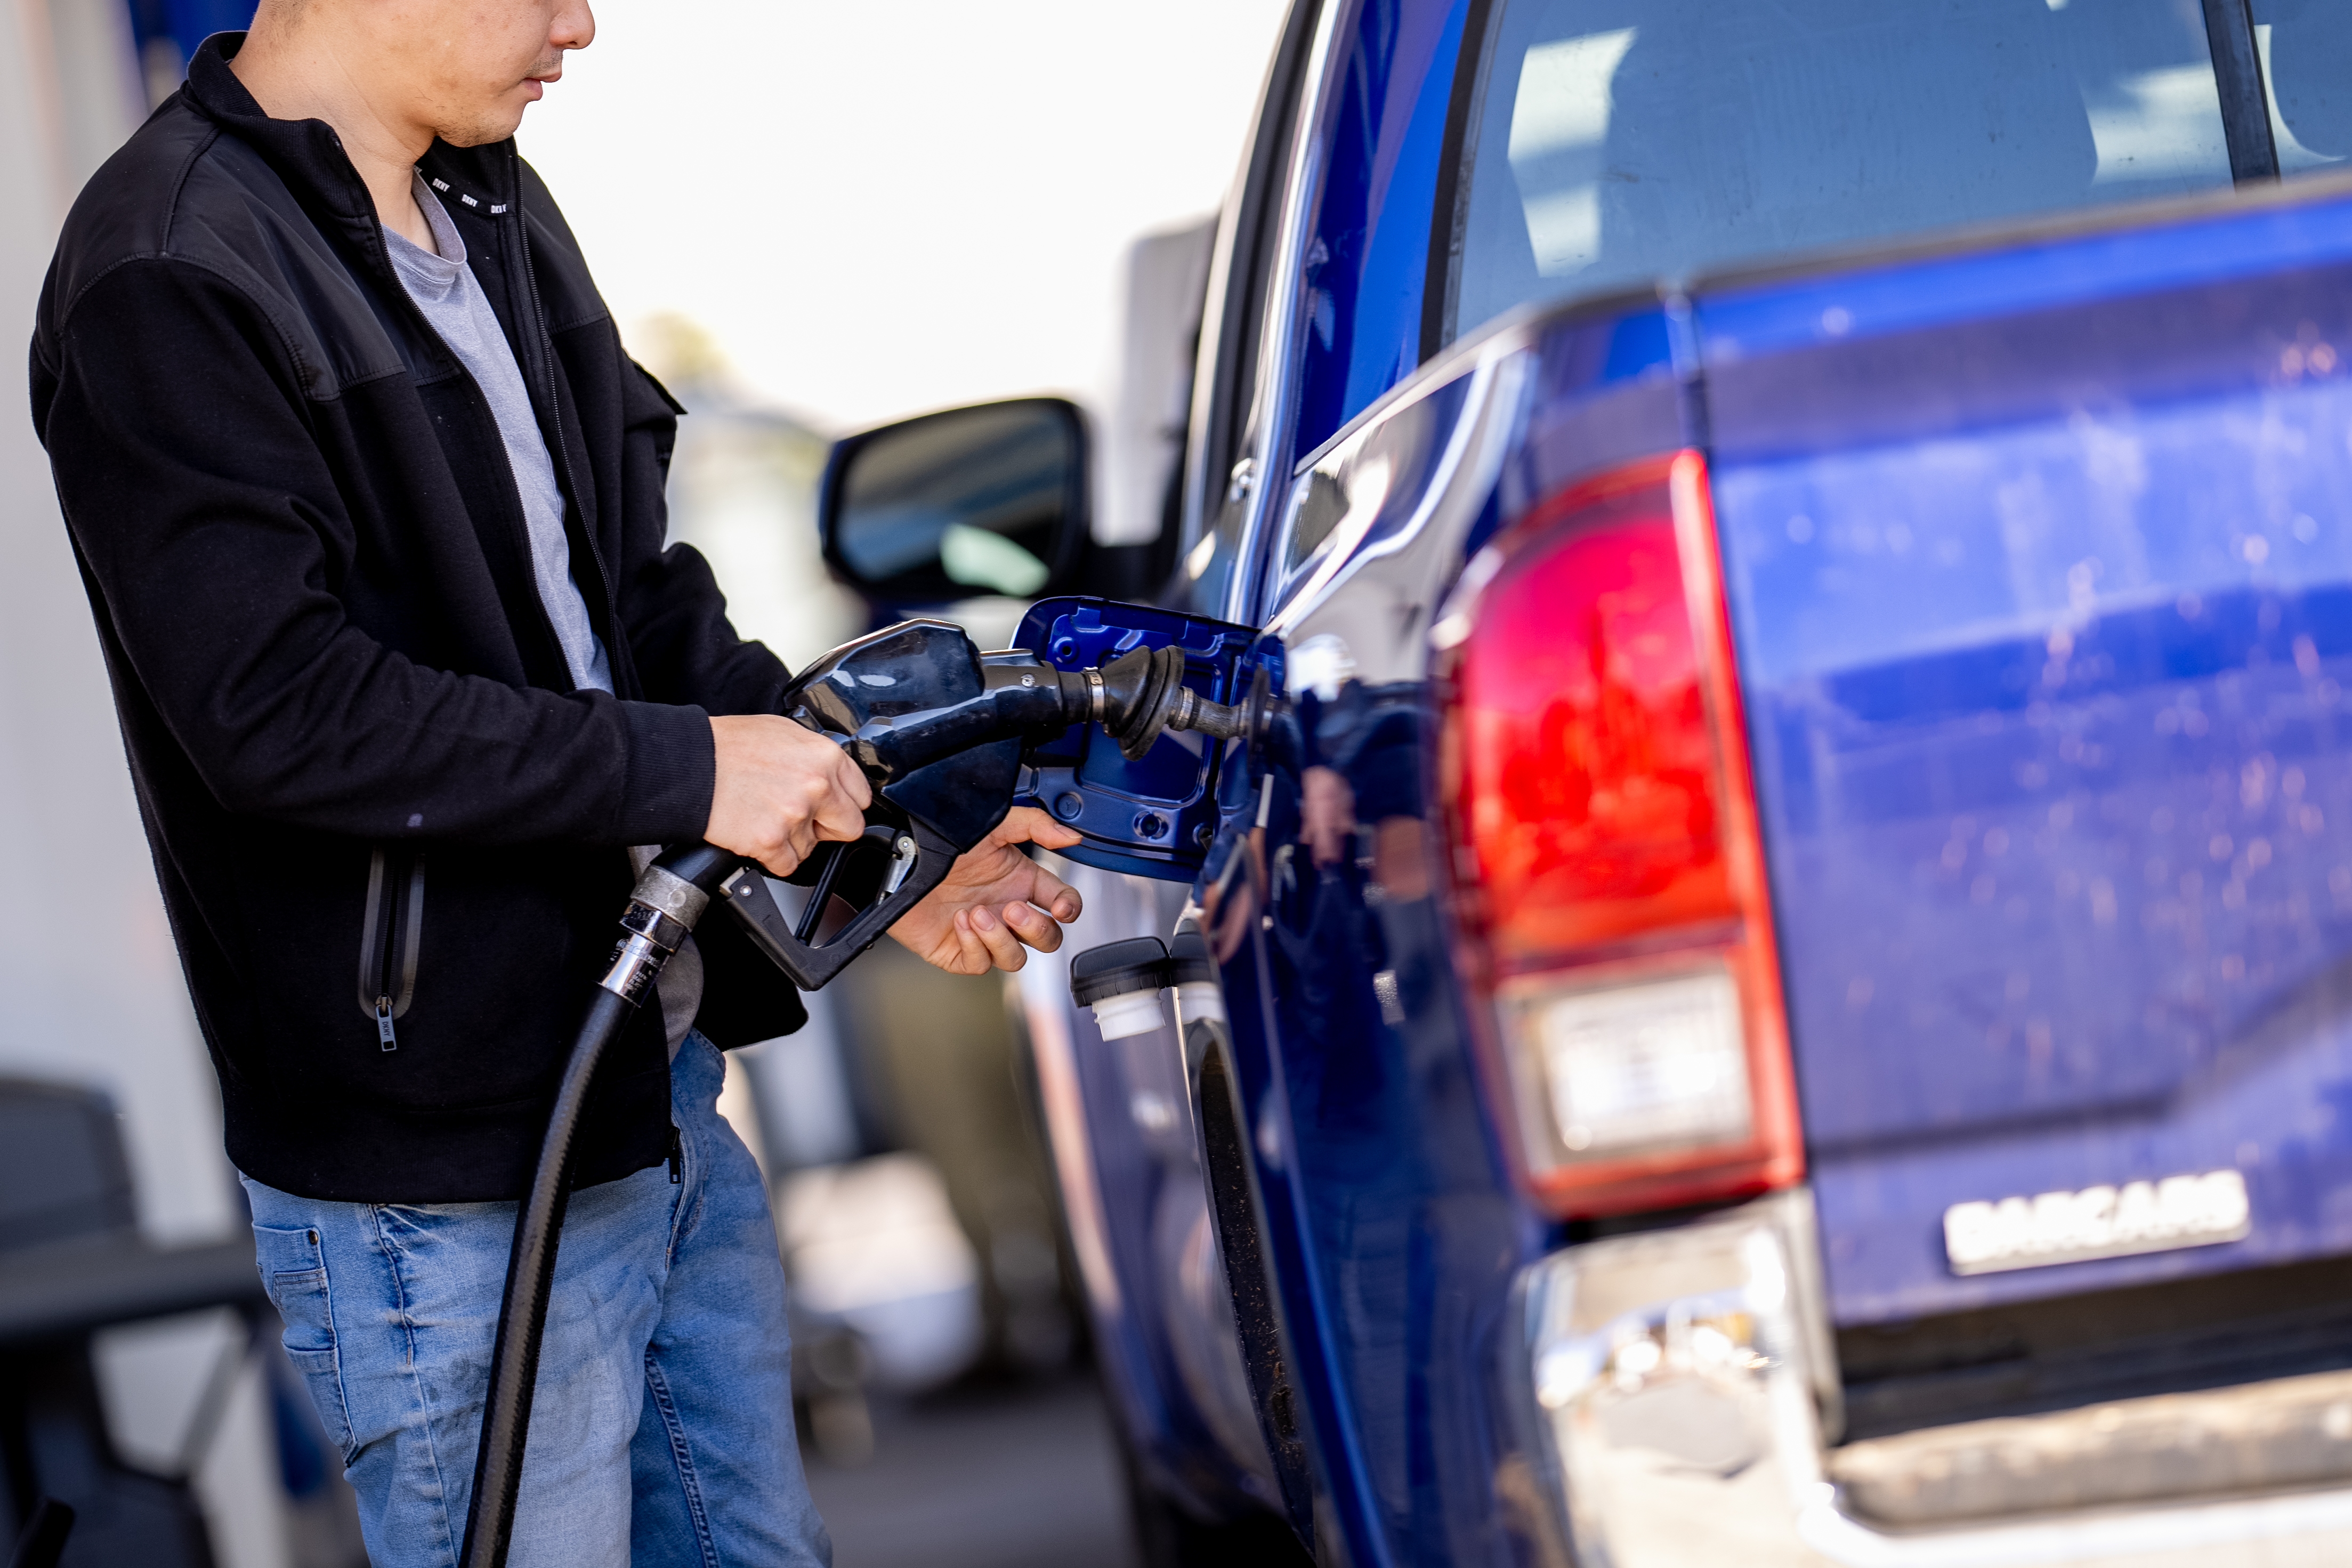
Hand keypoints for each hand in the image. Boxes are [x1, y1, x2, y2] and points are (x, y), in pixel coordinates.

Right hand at [704, 715, 870, 876]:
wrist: (689, 764)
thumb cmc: (727, 745)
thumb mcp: (782, 732)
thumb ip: (815, 756)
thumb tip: (831, 774)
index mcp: (825, 757)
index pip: (861, 796)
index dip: (843, 803)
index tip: (831, 807)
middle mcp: (816, 787)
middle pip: (849, 828)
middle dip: (827, 827)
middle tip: (801, 818)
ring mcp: (794, 816)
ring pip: (812, 848)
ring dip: (792, 841)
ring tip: (765, 816)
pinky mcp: (770, 841)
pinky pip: (787, 865)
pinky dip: (772, 856)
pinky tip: (756, 832)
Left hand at [890, 807, 1084, 973]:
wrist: (898, 859)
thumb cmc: (940, 839)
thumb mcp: (993, 825)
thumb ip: (1036, 825)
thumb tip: (1072, 837)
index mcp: (1020, 881)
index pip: (1062, 903)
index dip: (1068, 909)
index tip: (1060, 907)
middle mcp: (1006, 909)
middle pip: (1047, 938)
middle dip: (1036, 928)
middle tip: (1012, 909)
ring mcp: (983, 933)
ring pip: (1016, 958)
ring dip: (1000, 939)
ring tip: (976, 913)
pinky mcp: (958, 951)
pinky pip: (981, 964)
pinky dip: (974, 946)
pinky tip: (959, 922)